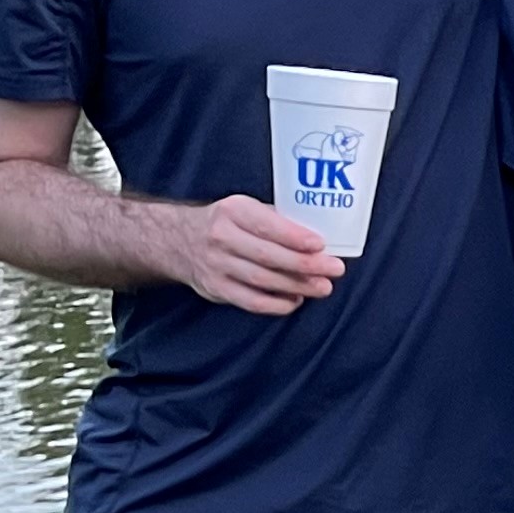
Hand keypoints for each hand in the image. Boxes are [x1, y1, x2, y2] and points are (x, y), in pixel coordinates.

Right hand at [168, 195, 337, 315]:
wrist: (179, 241)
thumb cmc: (227, 223)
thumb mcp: (245, 209)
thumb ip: (276, 220)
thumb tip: (320, 239)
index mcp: (233, 212)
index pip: (267, 226)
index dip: (295, 237)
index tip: (321, 245)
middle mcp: (221, 238)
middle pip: (268, 256)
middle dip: (305, 265)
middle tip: (334, 269)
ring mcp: (217, 265)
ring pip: (262, 281)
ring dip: (297, 286)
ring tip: (323, 287)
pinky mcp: (216, 289)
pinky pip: (251, 301)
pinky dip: (277, 304)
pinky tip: (296, 299)